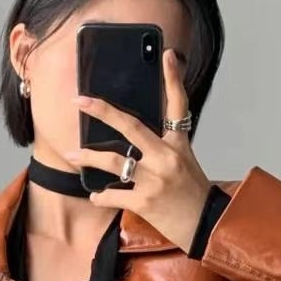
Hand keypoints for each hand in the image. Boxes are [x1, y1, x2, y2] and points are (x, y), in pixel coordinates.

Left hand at [62, 48, 211, 252]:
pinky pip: (113, 194)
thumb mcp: (186, 164)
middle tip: (81, 100)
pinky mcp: (145, 201)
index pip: (178, 105)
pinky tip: (95, 196)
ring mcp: (155, 179)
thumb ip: (163, 149)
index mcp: (179, 145)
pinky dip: (101, 196)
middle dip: (103, 111)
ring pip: (114, 161)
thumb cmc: (194, 195)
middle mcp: (167, 158)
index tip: (166, 55)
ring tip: (73, 154)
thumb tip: (135, 141)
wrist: (207, 226)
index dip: (172, 79)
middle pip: (131, 126)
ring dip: (89, 157)